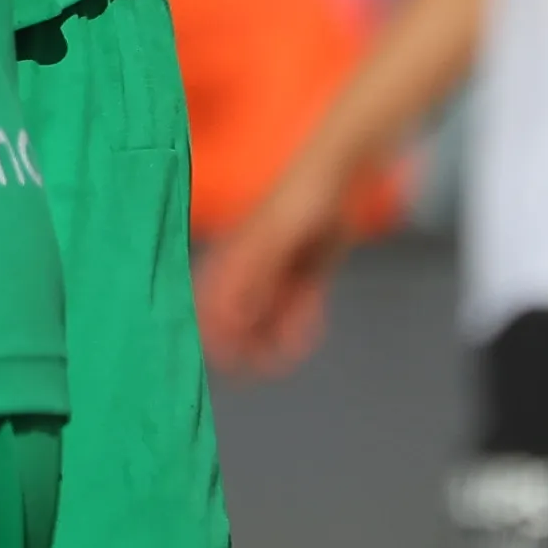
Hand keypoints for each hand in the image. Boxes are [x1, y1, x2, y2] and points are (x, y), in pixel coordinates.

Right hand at [194, 164, 351, 374]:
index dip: (208, 328)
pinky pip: (298, 303)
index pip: (209, 298)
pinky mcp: (305, 269)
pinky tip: (298, 341)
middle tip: (247, 371)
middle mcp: (251, 264)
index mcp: (233, 255)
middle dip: (241, 340)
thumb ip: (253, 276)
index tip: (216, 357)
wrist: (339, 176)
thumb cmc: (299, 200)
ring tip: (274, 362)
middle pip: (238, 310)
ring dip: (269, 337)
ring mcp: (279, 267)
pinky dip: (297, 322)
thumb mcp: (275, 238)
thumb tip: (229, 318)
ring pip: (269, 311)